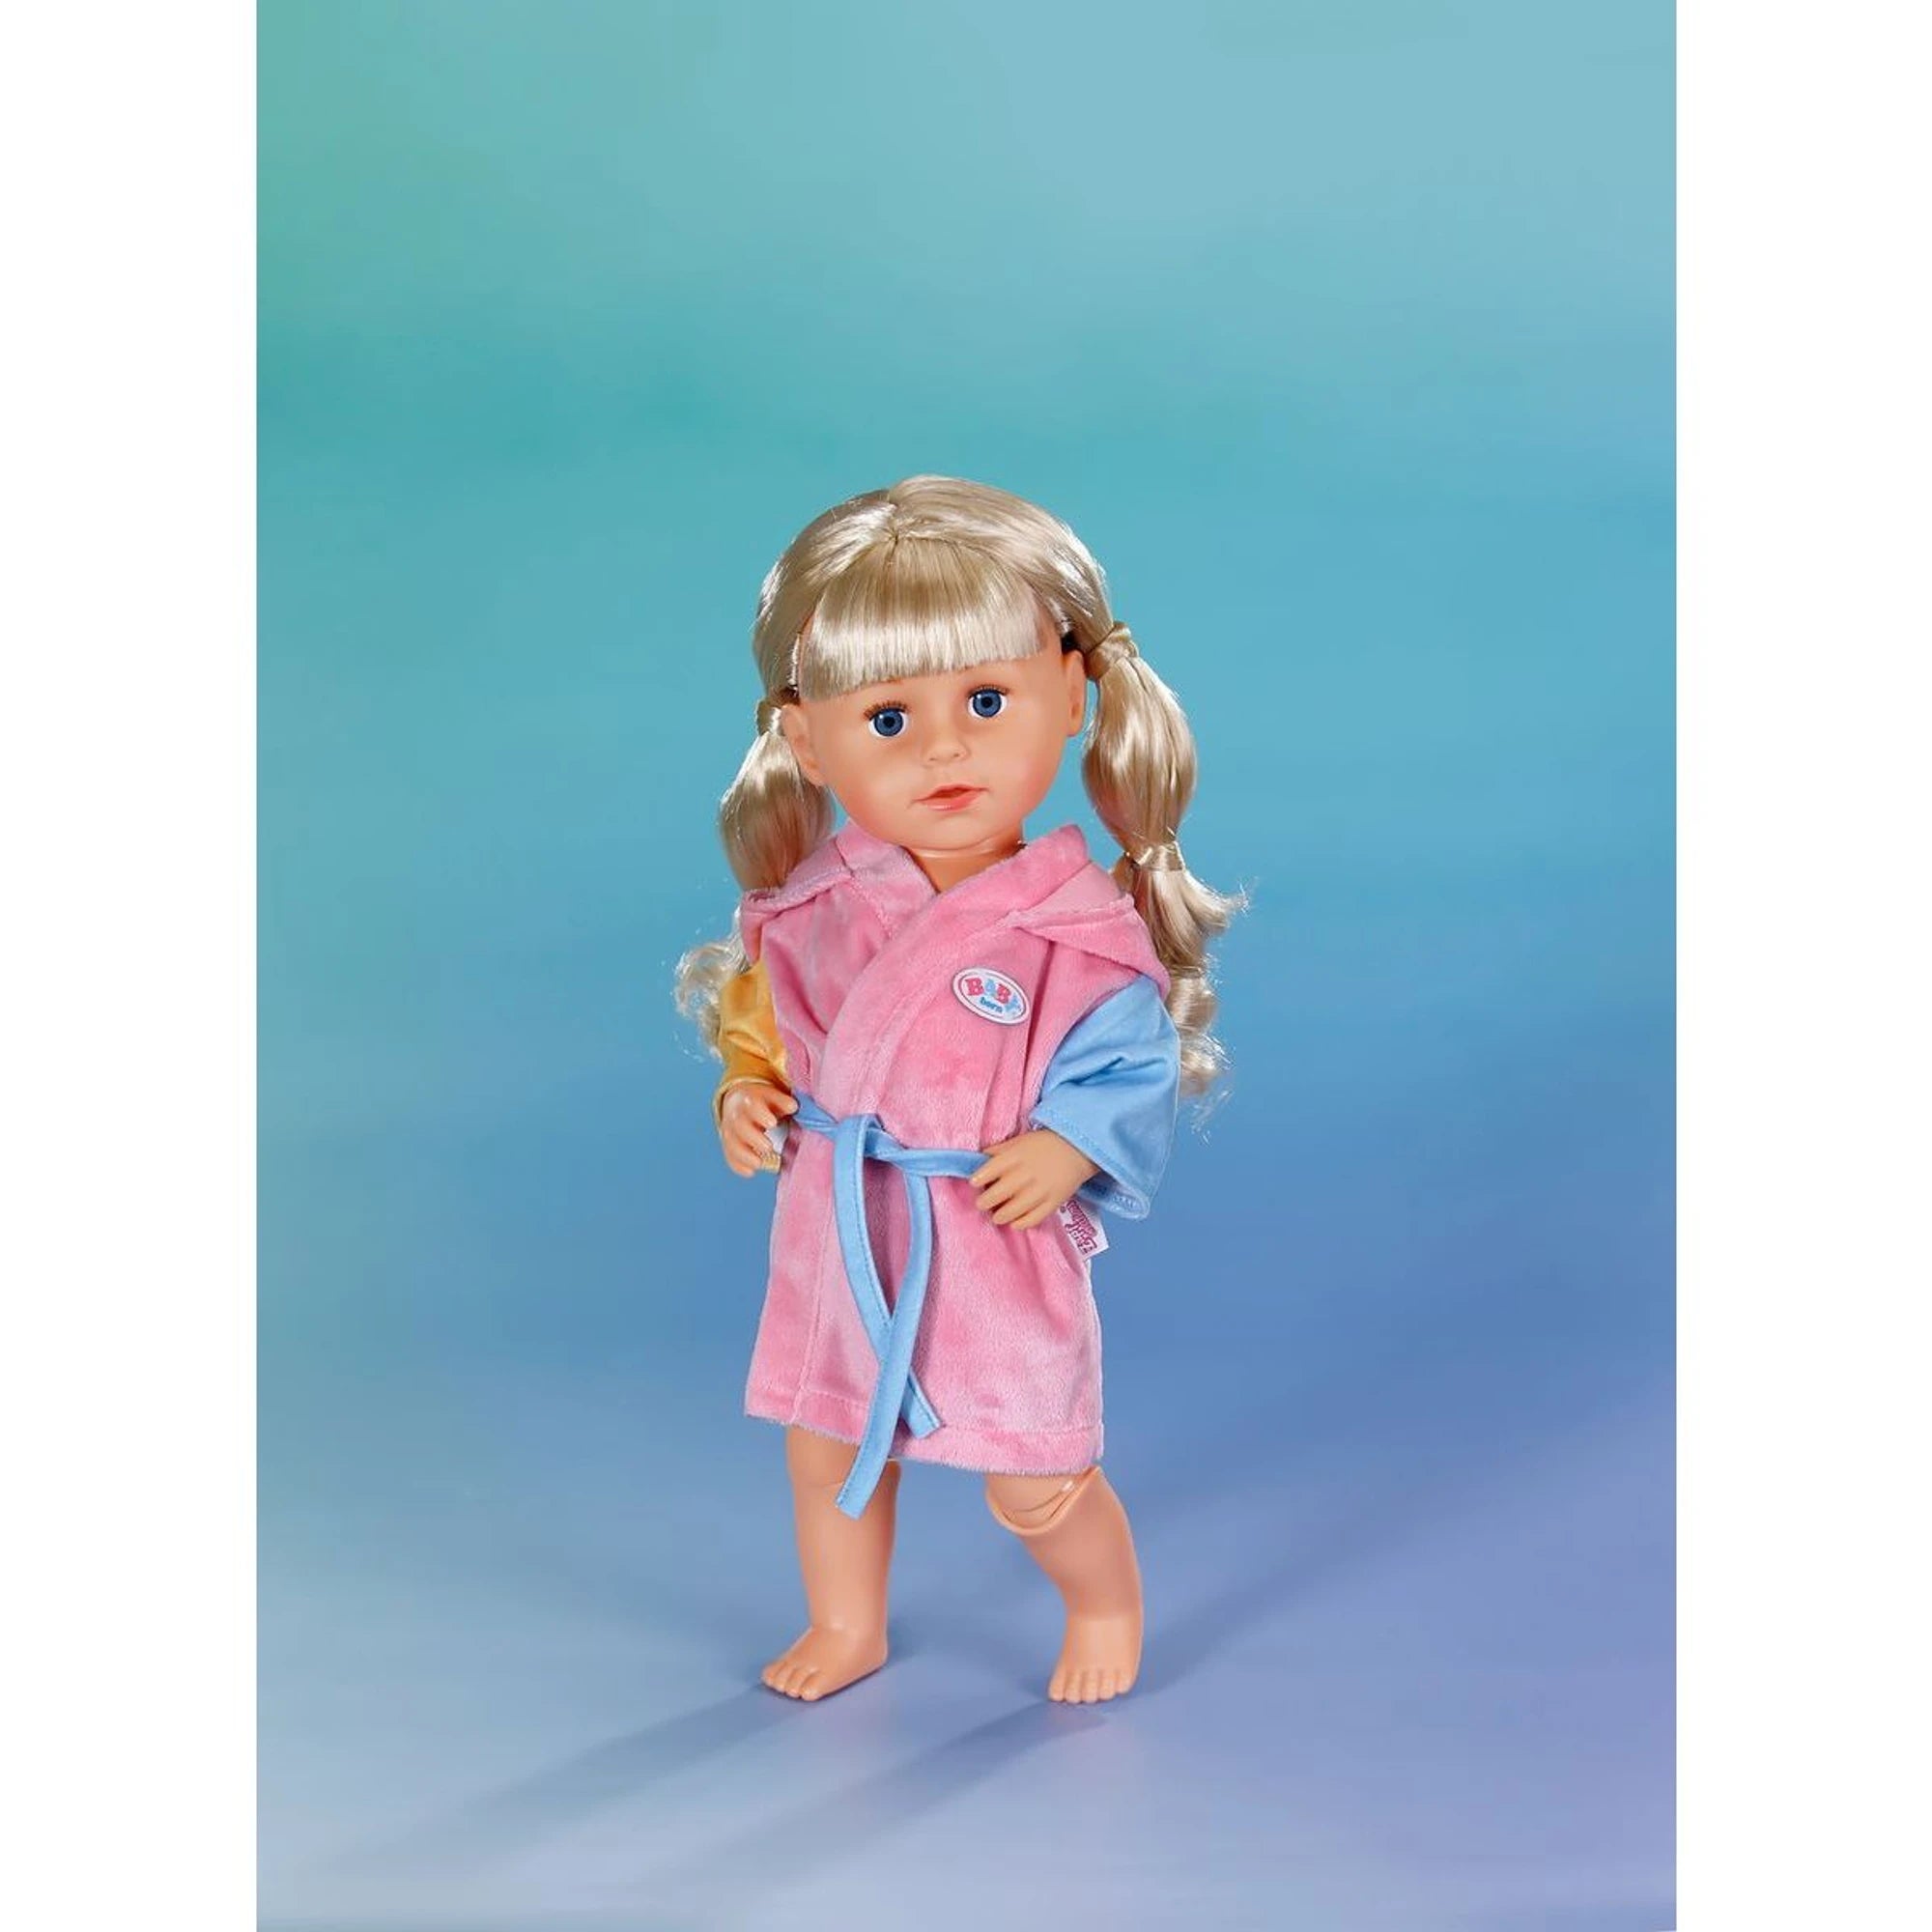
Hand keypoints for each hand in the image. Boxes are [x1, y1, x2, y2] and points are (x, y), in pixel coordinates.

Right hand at [719, 1080, 797, 1176]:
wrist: (741, 1103)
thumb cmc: (765, 1103)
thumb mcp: (774, 1098)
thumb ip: (783, 1102)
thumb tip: (793, 1106)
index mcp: (749, 1099)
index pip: (752, 1105)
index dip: (761, 1114)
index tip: (773, 1124)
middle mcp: (737, 1115)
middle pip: (740, 1125)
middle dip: (753, 1137)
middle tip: (769, 1147)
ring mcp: (730, 1131)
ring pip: (732, 1142)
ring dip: (744, 1154)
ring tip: (759, 1163)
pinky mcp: (729, 1145)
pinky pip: (730, 1156)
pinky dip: (738, 1165)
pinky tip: (750, 1172)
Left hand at [968, 1128, 1100, 1229]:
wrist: (1077, 1150)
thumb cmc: (1043, 1145)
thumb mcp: (1019, 1141)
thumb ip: (999, 1151)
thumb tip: (978, 1160)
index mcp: (1017, 1156)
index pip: (990, 1169)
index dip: (978, 1178)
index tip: (974, 1183)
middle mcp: (1027, 1173)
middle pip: (998, 1193)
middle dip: (985, 1201)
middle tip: (982, 1203)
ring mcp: (1041, 1190)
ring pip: (1013, 1210)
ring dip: (999, 1216)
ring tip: (996, 1216)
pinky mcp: (1053, 1202)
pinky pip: (1033, 1219)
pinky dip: (1020, 1224)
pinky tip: (1014, 1223)